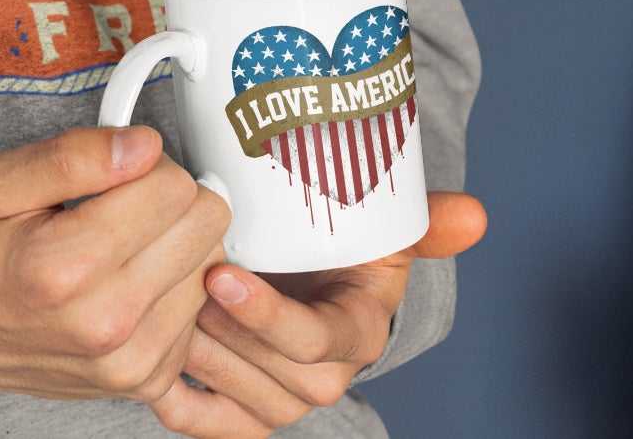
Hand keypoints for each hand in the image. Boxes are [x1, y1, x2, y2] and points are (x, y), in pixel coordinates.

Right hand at [0, 125, 231, 404]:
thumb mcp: (0, 180)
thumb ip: (74, 156)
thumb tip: (144, 145)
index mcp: (66, 266)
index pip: (173, 187)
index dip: (148, 161)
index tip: (118, 168)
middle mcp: (107, 323)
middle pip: (205, 225)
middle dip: (170, 197)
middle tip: (124, 200)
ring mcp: (131, 361)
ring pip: (211, 266)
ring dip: (176, 244)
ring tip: (123, 242)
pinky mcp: (147, 382)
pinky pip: (201, 310)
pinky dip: (174, 287)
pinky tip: (130, 279)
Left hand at [149, 191, 487, 434]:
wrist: (308, 266)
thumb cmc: (340, 243)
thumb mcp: (380, 223)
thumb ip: (423, 222)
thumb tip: (474, 214)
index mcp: (360, 331)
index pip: (319, 342)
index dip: (270, 316)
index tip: (223, 276)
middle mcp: (327, 374)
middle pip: (277, 376)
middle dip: (226, 330)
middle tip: (180, 278)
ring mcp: (283, 397)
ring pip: (241, 395)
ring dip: (199, 352)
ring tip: (164, 300)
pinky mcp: (245, 409)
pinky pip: (214, 425)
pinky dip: (184, 405)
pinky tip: (158, 368)